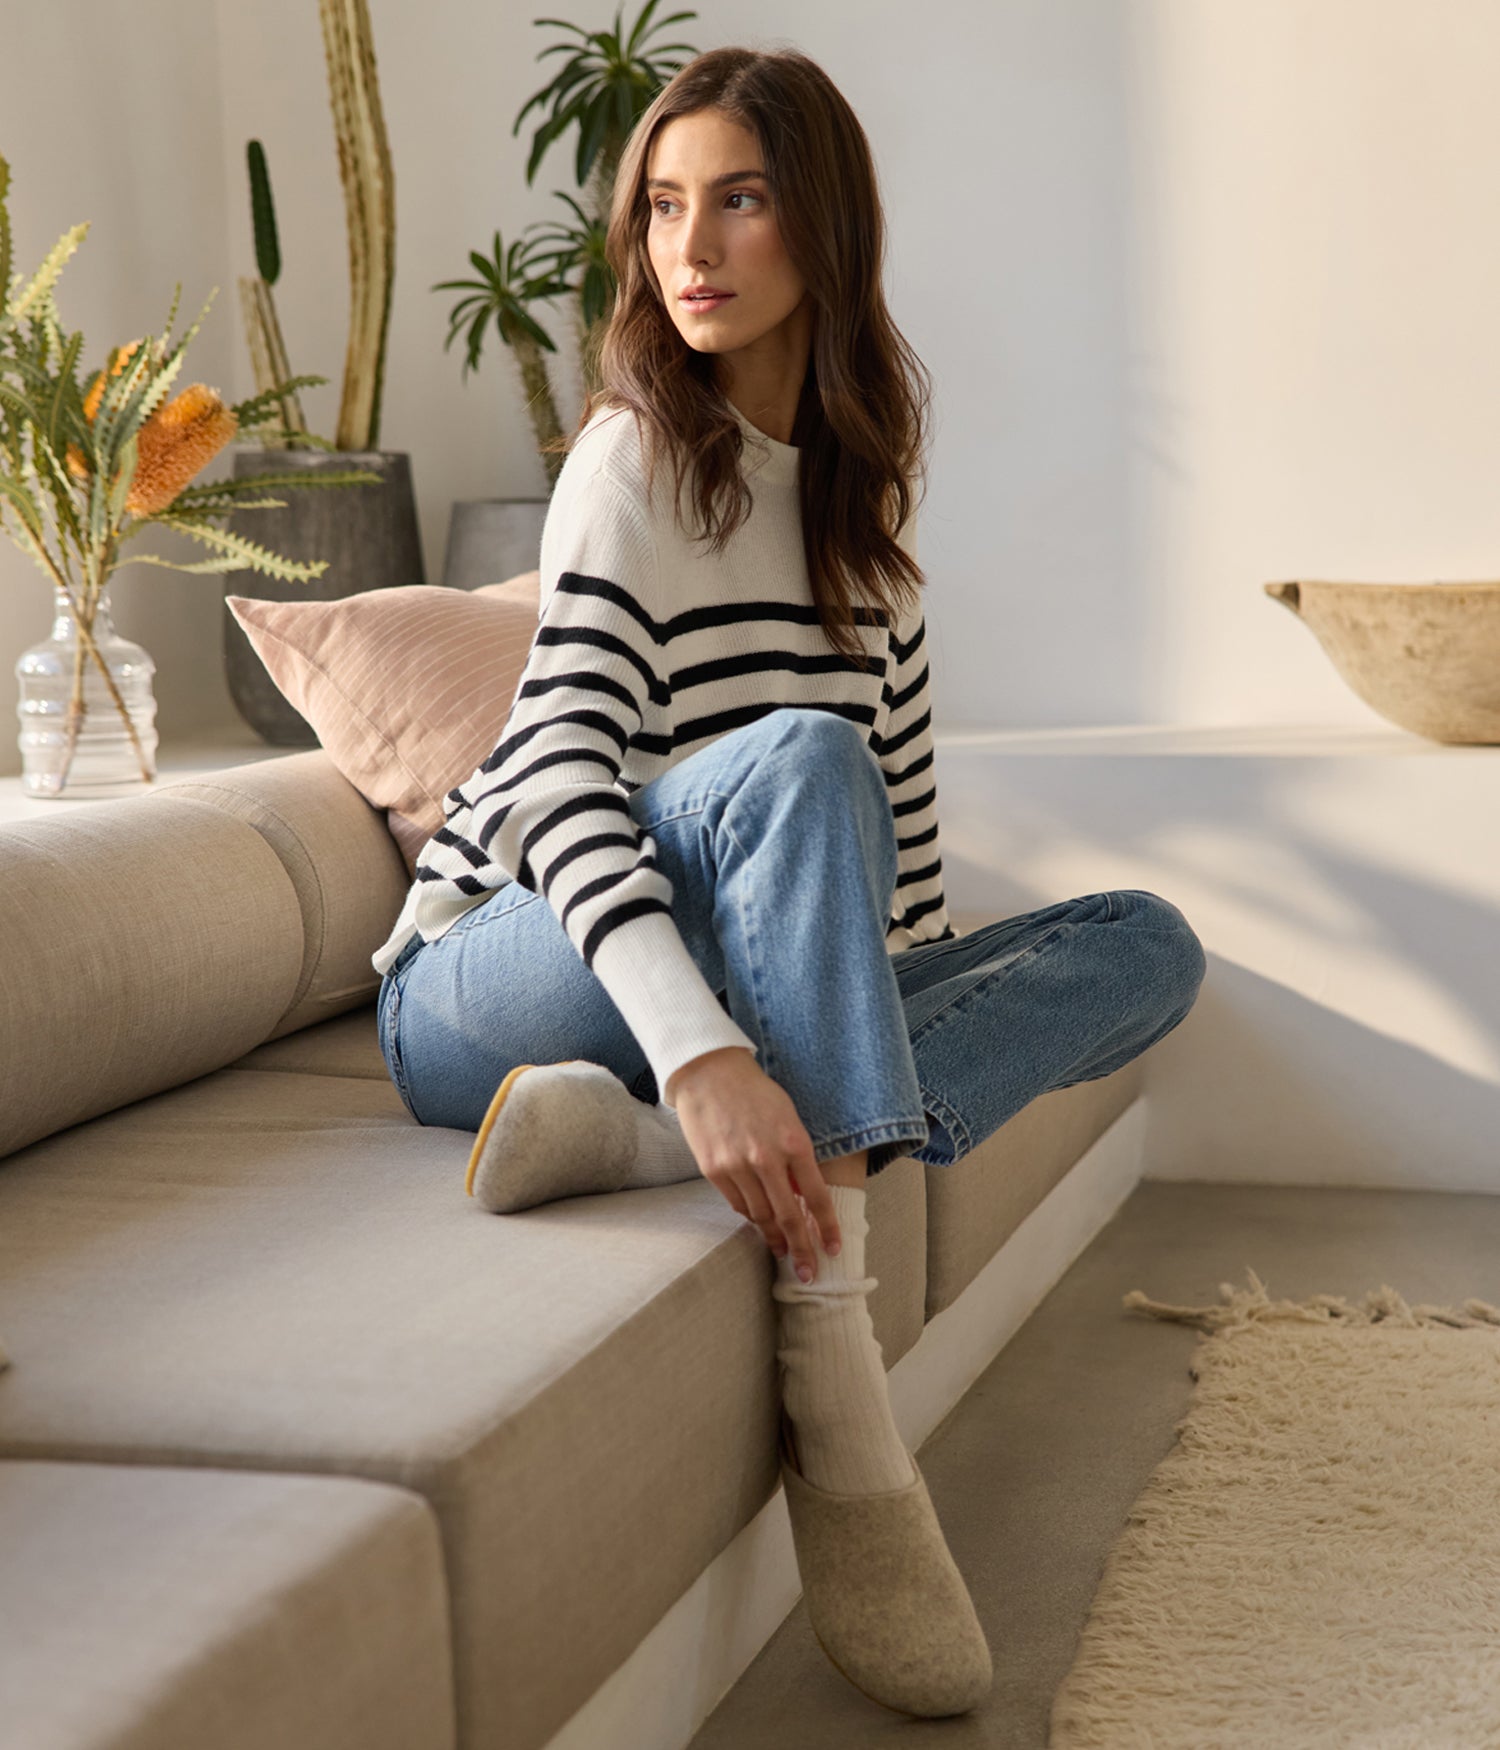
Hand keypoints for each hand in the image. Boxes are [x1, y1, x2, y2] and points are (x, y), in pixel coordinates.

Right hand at [665, 1047, 839, 1281]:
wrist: (709, 1073)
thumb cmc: (755, 1093)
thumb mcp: (788, 1117)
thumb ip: (798, 1156)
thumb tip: (803, 1194)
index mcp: (793, 1142)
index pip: (816, 1196)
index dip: (826, 1228)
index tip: (833, 1249)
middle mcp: (766, 1158)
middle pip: (787, 1217)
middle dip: (800, 1249)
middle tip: (807, 1273)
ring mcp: (737, 1166)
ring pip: (759, 1216)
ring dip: (773, 1237)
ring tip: (782, 1250)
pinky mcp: (713, 1169)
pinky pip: (736, 1204)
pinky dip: (749, 1216)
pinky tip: (758, 1221)